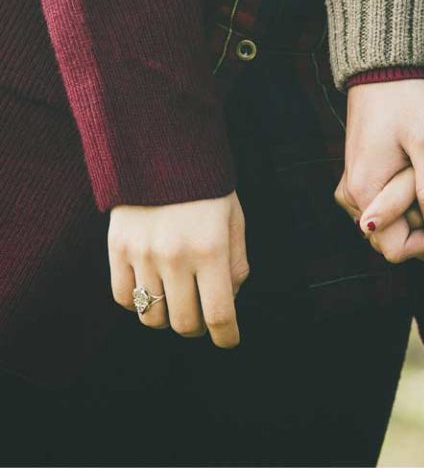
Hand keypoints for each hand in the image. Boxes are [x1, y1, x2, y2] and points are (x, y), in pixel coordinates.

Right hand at [108, 191, 248, 347]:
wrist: (161, 152)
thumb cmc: (207, 189)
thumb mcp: (234, 220)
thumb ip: (237, 263)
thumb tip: (230, 300)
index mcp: (211, 250)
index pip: (219, 313)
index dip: (227, 336)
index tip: (230, 341)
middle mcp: (175, 257)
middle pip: (185, 323)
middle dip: (199, 327)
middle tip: (204, 315)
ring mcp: (142, 254)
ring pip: (152, 317)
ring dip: (169, 317)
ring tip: (178, 299)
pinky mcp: (117, 248)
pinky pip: (124, 298)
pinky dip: (140, 304)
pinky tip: (153, 289)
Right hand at [335, 79, 423, 261]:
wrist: (385, 68)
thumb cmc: (408, 100)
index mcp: (366, 194)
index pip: (396, 250)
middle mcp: (354, 197)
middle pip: (396, 237)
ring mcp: (356, 186)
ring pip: (396, 220)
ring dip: (423, 202)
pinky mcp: (362, 175)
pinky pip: (390, 202)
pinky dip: (412, 191)